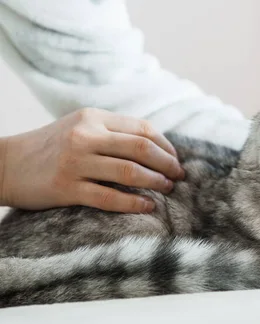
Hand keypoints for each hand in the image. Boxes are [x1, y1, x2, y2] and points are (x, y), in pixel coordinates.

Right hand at [0, 108, 184, 212]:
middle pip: (141, 148)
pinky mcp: (66, 187)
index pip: (142, 129)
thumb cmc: (50, 148)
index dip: (166, 146)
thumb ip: (112, 132)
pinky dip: (134, 203)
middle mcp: (85, 136)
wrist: (5, 164)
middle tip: (179, 176)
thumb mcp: (79, 128)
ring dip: (156, 182)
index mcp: (92, 118)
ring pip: (129, 172)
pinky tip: (148, 206)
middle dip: (167, 163)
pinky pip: (109, 197)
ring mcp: (75, 162)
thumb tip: (155, 146)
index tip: (176, 159)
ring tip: (168, 188)